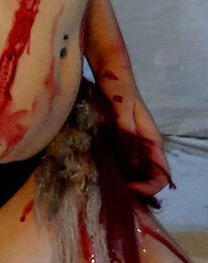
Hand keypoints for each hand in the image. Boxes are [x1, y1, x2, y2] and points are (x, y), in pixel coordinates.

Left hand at [97, 72, 171, 195]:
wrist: (109, 74)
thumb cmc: (118, 88)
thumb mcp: (122, 107)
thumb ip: (126, 130)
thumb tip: (130, 158)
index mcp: (152, 141)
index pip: (161, 174)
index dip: (149, 187)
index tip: (129, 187)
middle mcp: (145, 147)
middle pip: (148, 177)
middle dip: (136, 187)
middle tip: (115, 188)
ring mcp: (132, 145)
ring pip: (134, 172)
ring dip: (125, 180)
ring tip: (106, 180)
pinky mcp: (119, 141)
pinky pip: (121, 162)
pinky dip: (115, 169)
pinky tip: (100, 168)